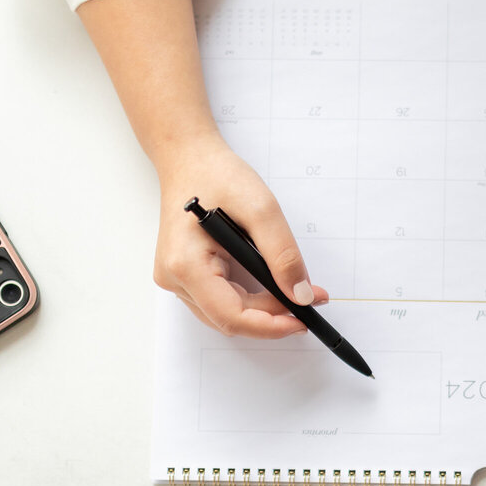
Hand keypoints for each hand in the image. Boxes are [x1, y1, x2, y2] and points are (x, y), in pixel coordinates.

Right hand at [154, 141, 326, 337]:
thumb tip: (301, 295)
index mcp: (185, 264)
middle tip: (311, 301)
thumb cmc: (217, 176)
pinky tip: (273, 289)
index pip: (231, 315)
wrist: (190, 159)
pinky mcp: (186, 276)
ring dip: (264, 311)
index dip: (270, 325)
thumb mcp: (261, 208)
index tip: (303, 320)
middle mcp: (174, 278)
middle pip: (230, 318)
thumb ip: (283, 254)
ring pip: (226, 315)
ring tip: (296, 294)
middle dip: (273, 317)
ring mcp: (176, 279)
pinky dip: (251, 301)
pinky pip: (221, 302)